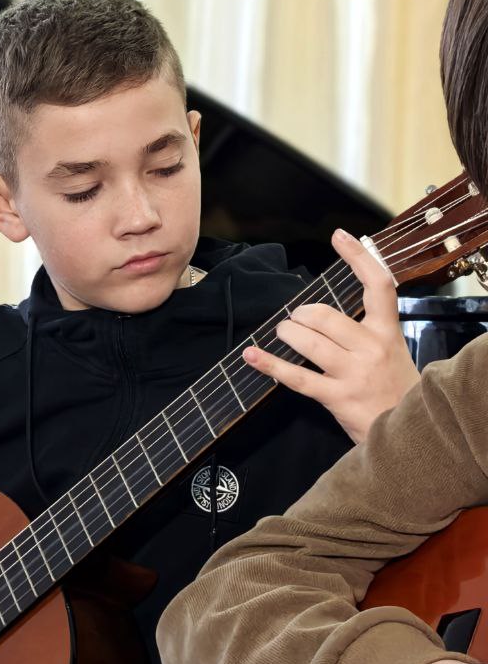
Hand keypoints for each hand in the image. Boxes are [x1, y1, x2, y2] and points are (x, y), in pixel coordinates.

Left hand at [242, 228, 418, 442]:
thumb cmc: (393, 386)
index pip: (377, 284)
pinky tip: (251, 355)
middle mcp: (372, 347)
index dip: (358, 257)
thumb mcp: (391, 350)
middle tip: (296, 321)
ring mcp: (354, 373)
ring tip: (284, 334)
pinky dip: (269, 365)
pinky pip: (296, 377)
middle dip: (300, 314)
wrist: (413, 428)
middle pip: (325, 315)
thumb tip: (326, 309)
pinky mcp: (337, 397)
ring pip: (308, 341)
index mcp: (386, 331)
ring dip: (287, 333)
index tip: (340, 236)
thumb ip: (367, 328)